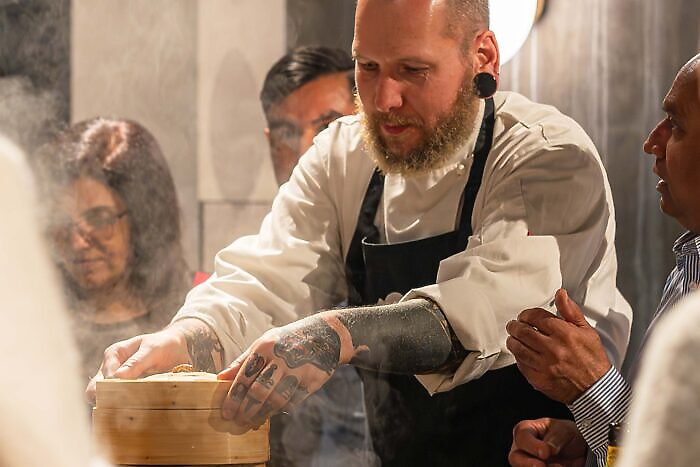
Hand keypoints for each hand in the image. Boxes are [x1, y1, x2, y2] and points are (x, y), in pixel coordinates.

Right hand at [85, 319, 218, 404]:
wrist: (177, 348)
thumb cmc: (164, 344)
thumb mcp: (152, 349)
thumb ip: (137, 362)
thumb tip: (117, 377)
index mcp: (113, 355)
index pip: (104, 378)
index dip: (112, 391)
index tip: (129, 399)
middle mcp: (110, 369)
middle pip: (95, 392)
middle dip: (106, 403)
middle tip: (125, 411)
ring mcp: (116, 382)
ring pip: (104, 401)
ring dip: (115, 409)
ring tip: (132, 414)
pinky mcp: (126, 392)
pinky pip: (118, 405)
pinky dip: (123, 411)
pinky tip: (135, 416)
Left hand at [218, 312, 351, 428]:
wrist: (324, 336)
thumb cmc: (286, 341)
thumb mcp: (264, 343)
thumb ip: (243, 361)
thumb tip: (220, 378)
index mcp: (265, 347)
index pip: (244, 377)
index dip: (233, 398)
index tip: (226, 413)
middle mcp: (281, 358)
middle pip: (259, 391)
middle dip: (246, 410)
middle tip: (238, 421)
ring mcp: (298, 370)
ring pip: (276, 399)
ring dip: (262, 414)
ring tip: (252, 420)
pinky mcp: (312, 380)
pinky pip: (293, 401)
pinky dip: (281, 410)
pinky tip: (272, 412)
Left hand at [505, 289, 610, 403]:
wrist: (597, 389)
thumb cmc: (593, 360)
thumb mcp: (587, 331)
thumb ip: (571, 311)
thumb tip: (561, 294)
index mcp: (564, 334)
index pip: (535, 317)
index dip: (526, 314)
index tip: (524, 316)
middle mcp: (553, 349)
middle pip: (522, 331)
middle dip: (514, 326)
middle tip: (514, 325)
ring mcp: (544, 365)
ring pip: (517, 348)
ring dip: (512, 340)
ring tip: (514, 338)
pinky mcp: (539, 379)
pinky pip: (520, 364)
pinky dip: (518, 357)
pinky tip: (521, 353)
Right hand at [509, 418, 586, 466]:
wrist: (577, 450)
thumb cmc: (565, 435)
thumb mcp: (564, 430)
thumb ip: (556, 438)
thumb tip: (549, 448)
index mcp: (526, 430)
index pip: (522, 437)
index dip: (532, 445)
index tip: (546, 452)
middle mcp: (522, 449)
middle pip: (515, 458)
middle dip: (527, 464)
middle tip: (541, 466)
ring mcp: (527, 463)